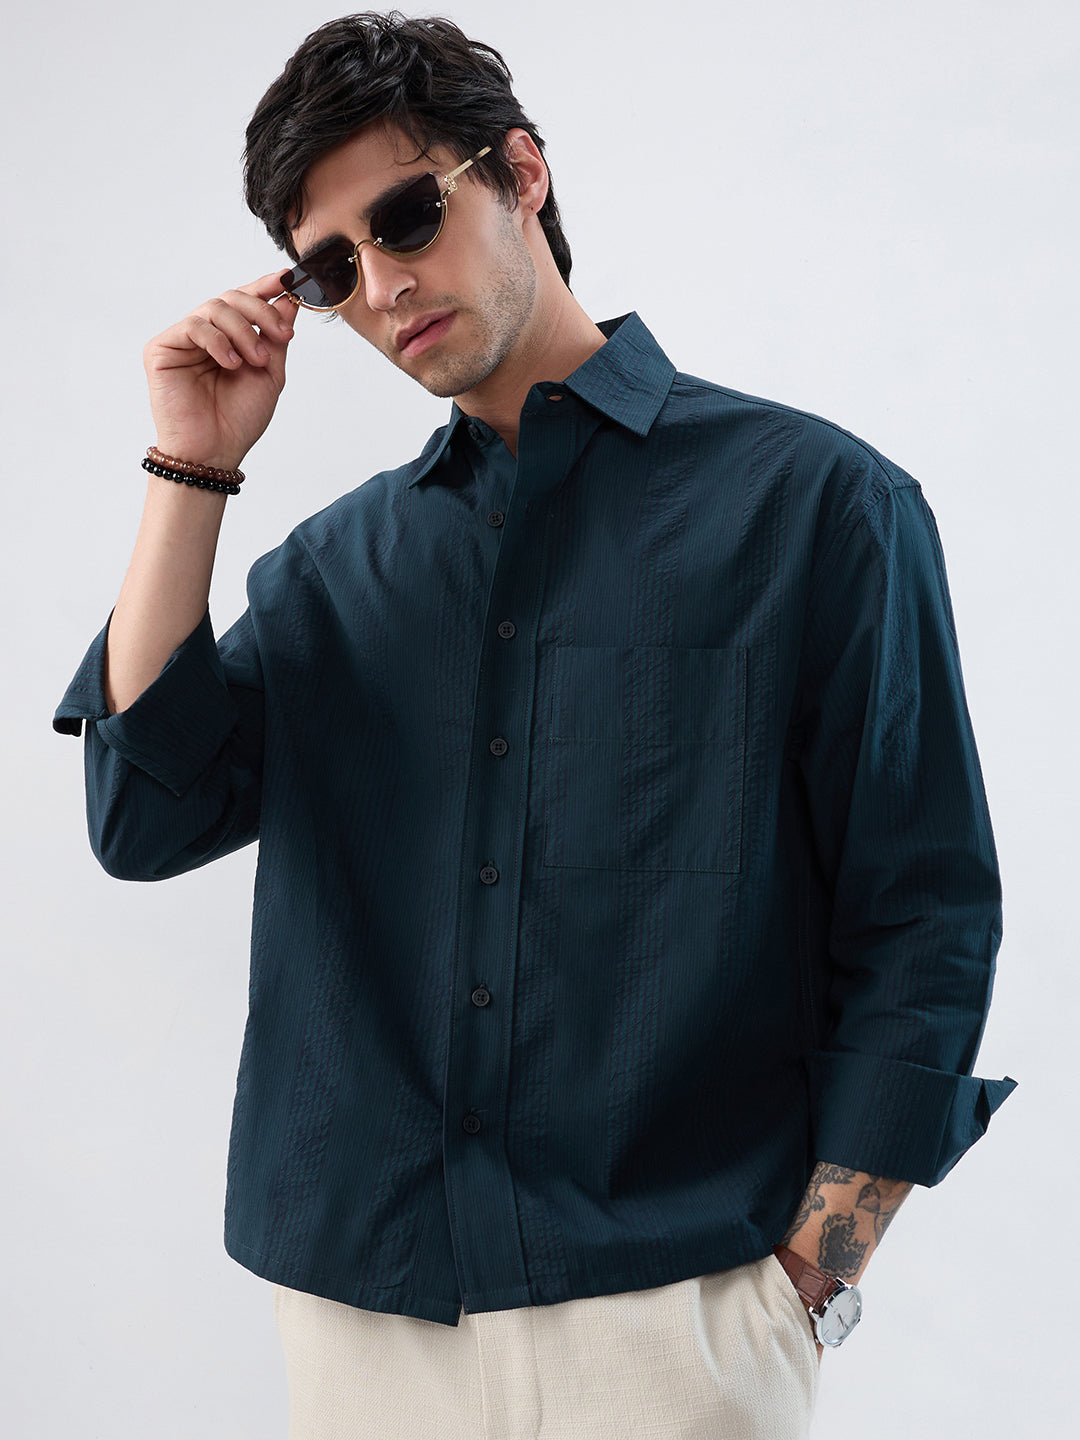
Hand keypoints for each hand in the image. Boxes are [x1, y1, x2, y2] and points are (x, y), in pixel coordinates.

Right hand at [143, 271, 297, 471]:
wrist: (215, 452)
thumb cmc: (238, 419)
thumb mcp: (270, 373)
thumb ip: (275, 336)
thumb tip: (288, 298)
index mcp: (230, 339)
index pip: (244, 302)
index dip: (265, 287)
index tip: (288, 279)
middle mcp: (206, 335)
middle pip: (232, 298)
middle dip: (261, 312)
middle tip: (282, 335)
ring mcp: (182, 340)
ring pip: (215, 308)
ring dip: (243, 332)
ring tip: (255, 362)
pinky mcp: (161, 349)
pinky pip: (193, 326)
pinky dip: (218, 341)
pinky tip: (231, 363)